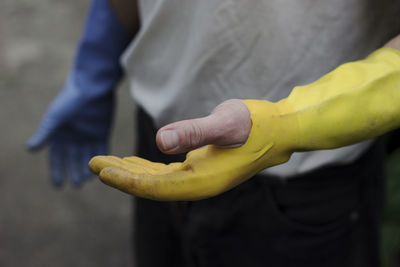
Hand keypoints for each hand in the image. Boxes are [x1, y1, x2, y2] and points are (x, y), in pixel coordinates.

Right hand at [27, 0, 132, 187]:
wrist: (92, 85)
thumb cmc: (71, 99)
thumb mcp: (56, 117)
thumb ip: (46, 132)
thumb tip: (30, 149)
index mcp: (60, 134)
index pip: (56, 157)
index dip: (57, 170)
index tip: (59, 186)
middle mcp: (74, 136)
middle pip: (73, 159)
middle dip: (74, 172)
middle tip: (76, 186)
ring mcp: (88, 134)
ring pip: (88, 156)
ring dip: (88, 169)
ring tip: (87, 182)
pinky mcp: (102, 132)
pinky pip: (102, 149)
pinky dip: (102, 159)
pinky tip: (103, 170)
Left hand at [89, 99, 298, 199]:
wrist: (279, 131)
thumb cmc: (257, 125)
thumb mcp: (227, 122)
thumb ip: (195, 131)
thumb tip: (160, 140)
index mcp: (203, 180)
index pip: (156, 186)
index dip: (126, 179)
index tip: (101, 170)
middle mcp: (199, 185)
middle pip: (152, 186)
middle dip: (122, 176)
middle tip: (94, 164)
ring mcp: (201, 178)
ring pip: (158, 181)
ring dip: (132, 172)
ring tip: (108, 164)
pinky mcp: (201, 169)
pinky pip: (168, 174)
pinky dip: (148, 169)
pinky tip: (135, 163)